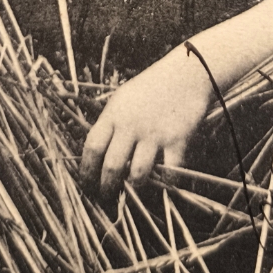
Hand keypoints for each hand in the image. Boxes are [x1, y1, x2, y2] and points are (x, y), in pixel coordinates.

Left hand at [80, 44, 214, 202]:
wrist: (187, 74)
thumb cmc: (152, 87)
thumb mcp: (123, 98)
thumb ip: (111, 123)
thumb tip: (96, 155)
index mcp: (114, 113)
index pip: (92, 147)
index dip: (86, 171)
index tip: (86, 185)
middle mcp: (131, 125)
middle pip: (111, 166)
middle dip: (106, 189)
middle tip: (107, 198)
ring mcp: (155, 133)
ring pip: (138, 174)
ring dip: (134, 189)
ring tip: (133, 192)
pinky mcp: (177, 140)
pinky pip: (169, 172)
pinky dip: (165, 183)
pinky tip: (163, 184)